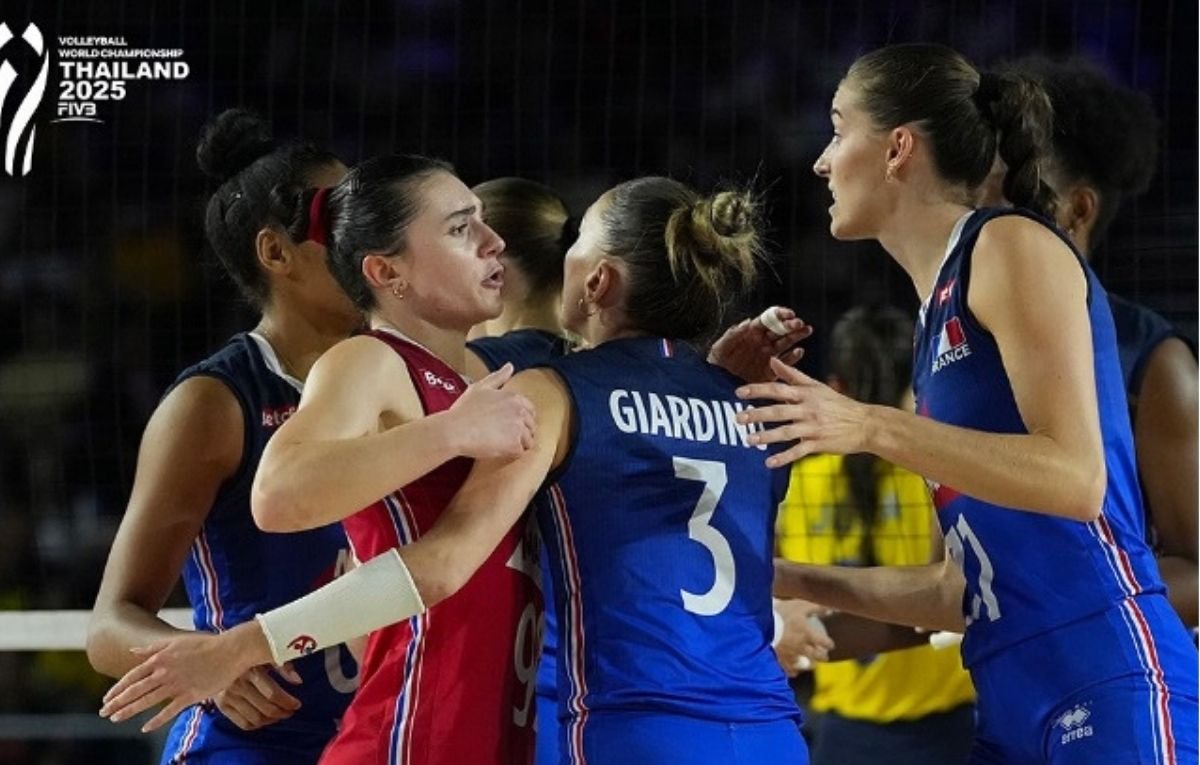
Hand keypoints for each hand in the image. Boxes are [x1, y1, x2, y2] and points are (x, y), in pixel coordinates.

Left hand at [99, 622, 265, 732]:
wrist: (230, 650)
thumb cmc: (205, 643)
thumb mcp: (176, 641)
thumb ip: (153, 648)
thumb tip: (132, 651)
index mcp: (160, 658)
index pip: (132, 676)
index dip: (117, 688)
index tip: (106, 698)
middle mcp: (164, 672)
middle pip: (135, 690)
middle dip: (117, 702)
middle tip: (103, 712)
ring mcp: (177, 685)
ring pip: (148, 701)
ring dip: (130, 711)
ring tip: (115, 719)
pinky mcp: (190, 695)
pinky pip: (169, 711)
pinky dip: (157, 720)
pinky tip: (145, 728)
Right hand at [212, 664, 301, 730]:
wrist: (215, 657)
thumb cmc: (246, 655)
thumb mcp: (264, 655)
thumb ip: (283, 666)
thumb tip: (298, 681)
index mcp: (251, 671)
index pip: (273, 694)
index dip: (287, 702)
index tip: (296, 704)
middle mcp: (238, 685)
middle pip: (266, 708)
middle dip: (282, 712)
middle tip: (290, 711)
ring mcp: (229, 696)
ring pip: (255, 718)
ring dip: (271, 720)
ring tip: (279, 715)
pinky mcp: (222, 705)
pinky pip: (242, 723)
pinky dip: (256, 725)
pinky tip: (264, 720)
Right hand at [447, 363, 535, 459]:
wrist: (454, 430)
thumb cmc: (463, 410)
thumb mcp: (480, 388)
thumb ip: (498, 377)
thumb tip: (510, 366)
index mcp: (514, 397)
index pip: (530, 410)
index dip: (520, 419)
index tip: (507, 425)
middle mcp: (520, 411)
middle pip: (531, 426)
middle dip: (520, 432)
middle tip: (501, 436)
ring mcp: (519, 428)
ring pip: (528, 440)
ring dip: (517, 444)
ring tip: (498, 443)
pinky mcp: (515, 444)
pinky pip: (521, 452)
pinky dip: (511, 453)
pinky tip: (497, 449)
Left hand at [708, 307, 811, 382]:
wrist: (716, 385)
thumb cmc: (716, 363)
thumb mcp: (720, 347)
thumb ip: (732, 334)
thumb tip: (746, 322)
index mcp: (751, 333)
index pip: (768, 320)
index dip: (779, 315)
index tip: (788, 313)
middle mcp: (762, 343)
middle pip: (780, 330)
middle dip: (790, 325)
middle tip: (799, 323)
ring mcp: (768, 356)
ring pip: (785, 343)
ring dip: (796, 337)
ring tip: (806, 331)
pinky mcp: (770, 372)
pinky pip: (784, 364)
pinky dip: (792, 358)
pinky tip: (799, 351)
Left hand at [736, 358, 871, 467]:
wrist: (865, 424)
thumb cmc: (838, 404)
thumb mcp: (816, 386)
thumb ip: (792, 375)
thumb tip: (771, 360)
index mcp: (806, 394)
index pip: (778, 389)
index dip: (757, 390)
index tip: (738, 392)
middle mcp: (808, 409)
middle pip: (778, 411)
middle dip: (757, 414)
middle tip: (738, 418)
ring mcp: (813, 427)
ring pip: (786, 432)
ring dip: (766, 436)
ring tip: (748, 440)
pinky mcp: (819, 443)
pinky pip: (798, 451)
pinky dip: (784, 458)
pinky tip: (768, 463)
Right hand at [773, 598, 834, 676]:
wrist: (761, 628)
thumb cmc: (781, 615)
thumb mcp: (799, 607)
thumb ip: (816, 608)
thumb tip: (831, 609)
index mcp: (809, 635)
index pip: (825, 643)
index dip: (829, 643)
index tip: (830, 644)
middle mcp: (803, 648)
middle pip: (818, 657)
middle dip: (822, 656)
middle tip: (823, 656)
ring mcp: (791, 656)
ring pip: (803, 665)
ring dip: (806, 664)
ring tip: (806, 663)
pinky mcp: (780, 661)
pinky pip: (788, 669)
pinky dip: (791, 669)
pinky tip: (790, 668)